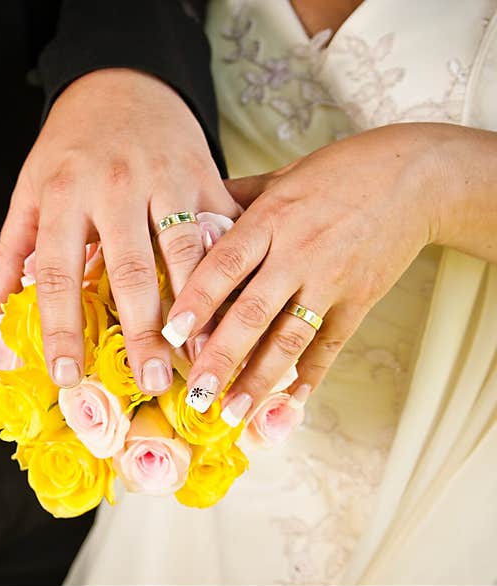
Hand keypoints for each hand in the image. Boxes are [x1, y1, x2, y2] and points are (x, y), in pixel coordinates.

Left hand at [0, 68, 235, 392]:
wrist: (121, 83)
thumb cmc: (70, 145)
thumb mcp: (30, 186)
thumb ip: (12, 246)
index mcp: (63, 195)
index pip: (55, 272)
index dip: (61, 328)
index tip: (68, 374)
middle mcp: (115, 186)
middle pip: (129, 270)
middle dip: (142, 332)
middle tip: (151, 382)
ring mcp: (165, 178)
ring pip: (184, 252)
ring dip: (197, 309)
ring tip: (202, 356)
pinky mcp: (204, 174)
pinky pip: (221, 227)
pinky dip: (231, 270)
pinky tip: (239, 308)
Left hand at [166, 123, 450, 423]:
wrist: (416, 178)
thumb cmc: (340, 172)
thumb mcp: (281, 175)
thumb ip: (235, 199)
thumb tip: (190, 216)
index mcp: (271, 219)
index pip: (225, 265)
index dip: (197, 301)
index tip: (171, 334)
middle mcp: (299, 253)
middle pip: (252, 312)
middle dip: (221, 357)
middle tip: (195, 392)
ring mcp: (331, 281)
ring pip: (289, 339)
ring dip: (259, 379)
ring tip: (234, 411)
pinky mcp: (358, 300)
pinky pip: (330, 346)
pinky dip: (310, 377)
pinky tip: (288, 403)